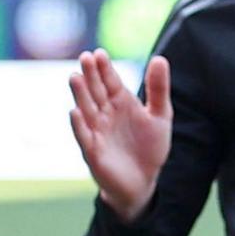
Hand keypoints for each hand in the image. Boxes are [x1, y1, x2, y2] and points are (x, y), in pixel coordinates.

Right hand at [68, 51, 173, 219]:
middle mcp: (105, 114)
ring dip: (80, 94)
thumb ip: (158, 89)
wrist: (144, 182)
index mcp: (121, 103)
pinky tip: (74, 111)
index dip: (105, 68)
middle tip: (85, 57)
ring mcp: (97, 131)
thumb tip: (160, 58)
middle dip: (90, 75)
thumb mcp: (160, 116)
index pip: (110, 81)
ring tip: (75, 77)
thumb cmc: (149, 147)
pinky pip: (84, 136)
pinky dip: (78, 124)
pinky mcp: (93, 151)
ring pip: (86, 109)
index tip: (99, 53)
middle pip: (96, 91)